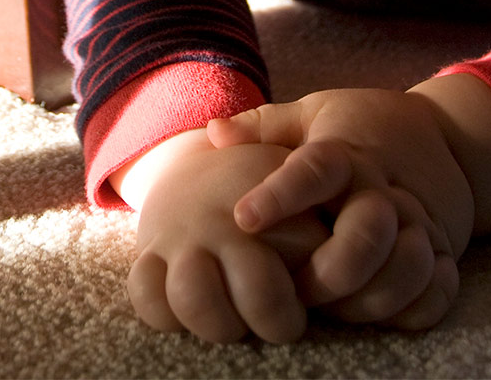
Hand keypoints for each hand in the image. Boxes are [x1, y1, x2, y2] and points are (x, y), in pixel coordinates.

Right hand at [123, 135, 328, 343]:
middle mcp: (227, 219)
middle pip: (256, 287)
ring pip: (194, 296)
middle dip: (274, 318)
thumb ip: (325, 224)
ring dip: (219, 324)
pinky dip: (165, 316)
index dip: (320, 282)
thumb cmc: (270, 186)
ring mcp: (184, 236)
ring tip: (237, 327)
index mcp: (274, 199)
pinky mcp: (149, 253)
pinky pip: (145, 293)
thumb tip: (344, 264)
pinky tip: (190, 319)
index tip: (317, 299)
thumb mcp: (303, 187)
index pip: (306, 250)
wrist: (201, 163)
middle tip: (286, 327)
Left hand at [207, 88, 476, 330]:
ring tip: (339, 306)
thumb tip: (214, 132)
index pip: (316, 170)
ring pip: (406, 268)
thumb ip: (267, 126)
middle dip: (332, 271)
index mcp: (347, 153)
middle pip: (368, 233)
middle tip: (300, 289)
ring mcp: (420, 221)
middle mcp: (385, 188)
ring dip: (370, 299)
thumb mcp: (318, 112)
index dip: (281, 194)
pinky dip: (414, 309)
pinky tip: (385, 312)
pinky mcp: (444, 249)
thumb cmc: (365, 127)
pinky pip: (438, 290)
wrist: (448, 134)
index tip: (244, 216)